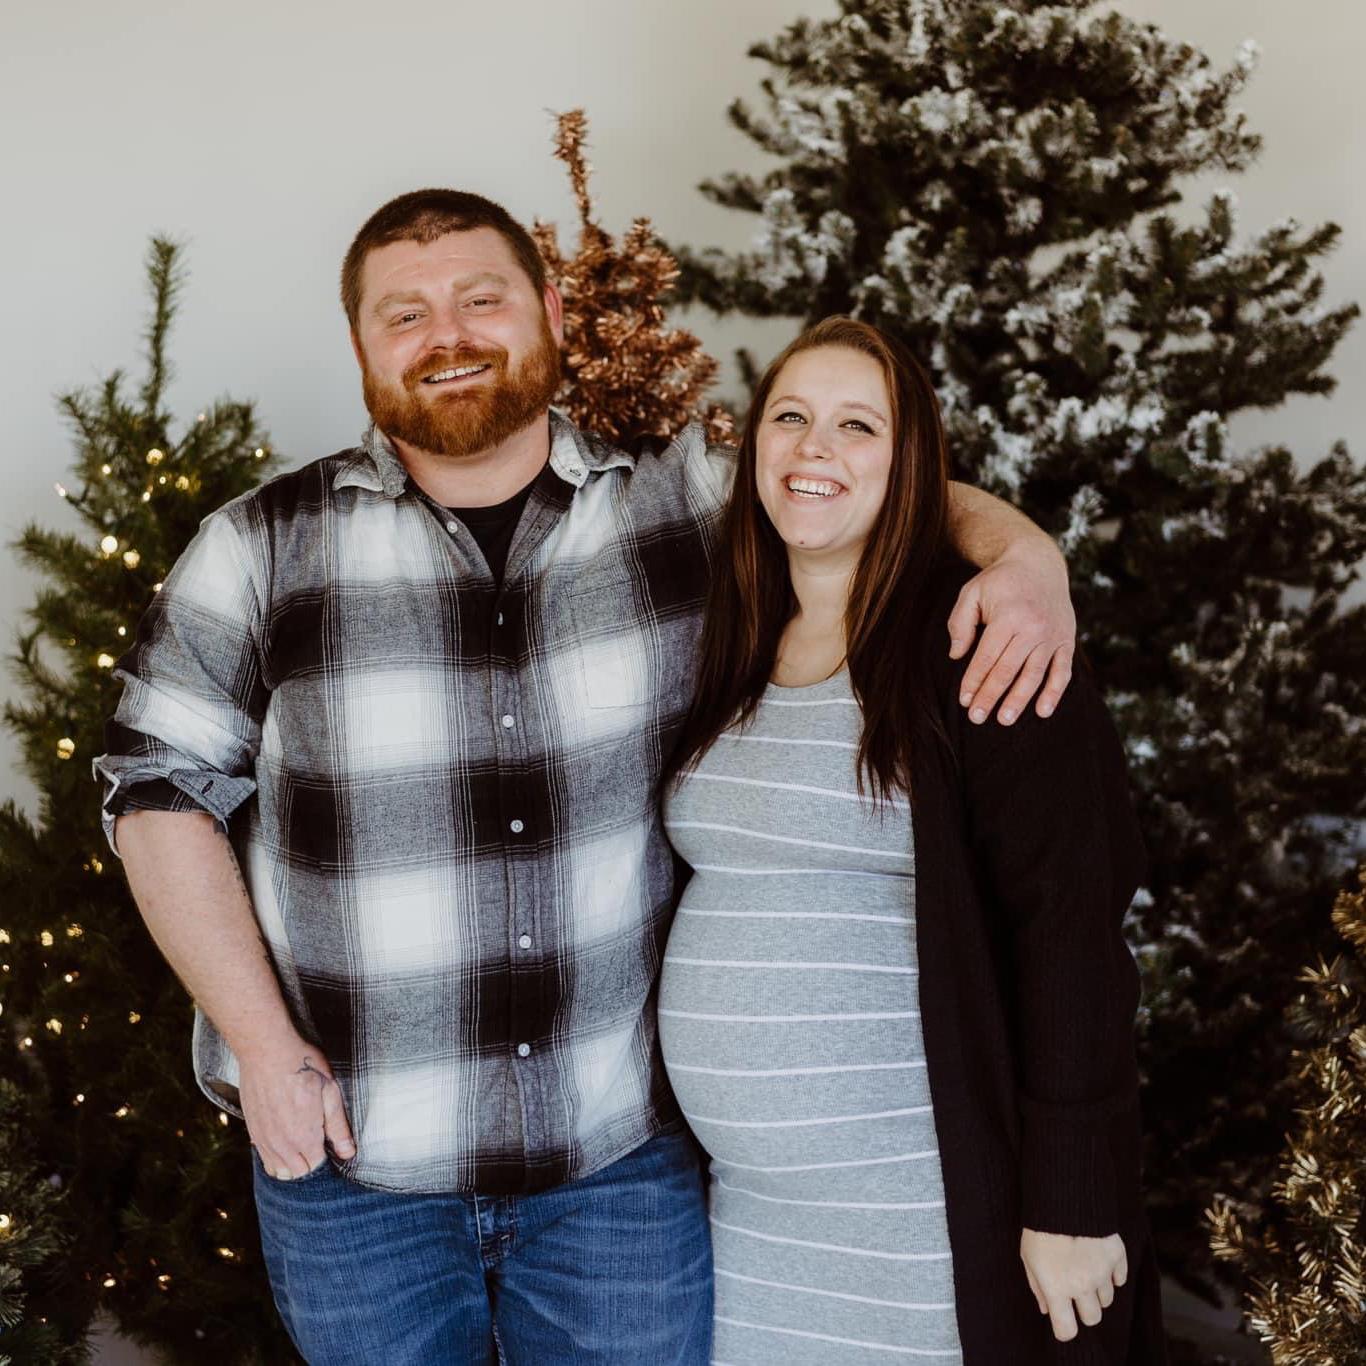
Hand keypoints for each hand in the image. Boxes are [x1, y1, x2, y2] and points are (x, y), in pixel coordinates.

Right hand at [238, 1032, 355, 1178]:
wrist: (266, 1051)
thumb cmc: (301, 1065)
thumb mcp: (330, 1092)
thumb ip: (338, 1127)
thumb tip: (348, 1152)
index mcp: (304, 1137)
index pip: (317, 1166)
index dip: (326, 1157)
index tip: (330, 1145)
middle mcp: (281, 1144)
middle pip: (298, 1173)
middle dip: (310, 1164)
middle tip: (318, 1144)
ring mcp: (264, 1139)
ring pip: (278, 1170)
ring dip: (292, 1164)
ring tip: (302, 1145)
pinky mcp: (252, 1130)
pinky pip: (264, 1157)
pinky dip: (275, 1156)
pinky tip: (284, 1140)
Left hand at [947, 545, 1074, 724]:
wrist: (1038, 563)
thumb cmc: (999, 581)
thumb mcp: (971, 592)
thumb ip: (960, 623)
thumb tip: (956, 656)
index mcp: (1008, 615)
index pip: (987, 657)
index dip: (974, 681)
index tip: (964, 700)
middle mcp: (1033, 627)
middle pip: (1009, 670)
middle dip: (991, 696)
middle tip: (977, 718)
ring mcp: (1053, 635)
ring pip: (1035, 675)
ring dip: (1020, 700)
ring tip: (1004, 720)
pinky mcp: (1067, 640)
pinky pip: (1062, 671)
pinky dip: (1054, 693)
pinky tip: (1042, 712)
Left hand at [1020, 1228, 1126, 1342]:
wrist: (1061, 1196)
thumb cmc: (1039, 1226)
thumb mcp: (1027, 1256)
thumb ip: (1037, 1286)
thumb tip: (1046, 1309)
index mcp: (1057, 1288)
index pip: (1067, 1330)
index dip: (1064, 1327)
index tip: (1062, 1319)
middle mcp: (1082, 1285)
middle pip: (1093, 1317)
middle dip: (1084, 1309)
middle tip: (1075, 1292)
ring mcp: (1102, 1271)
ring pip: (1107, 1299)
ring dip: (1097, 1290)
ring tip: (1084, 1269)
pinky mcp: (1116, 1255)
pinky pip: (1120, 1278)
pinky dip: (1112, 1275)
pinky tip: (1099, 1261)